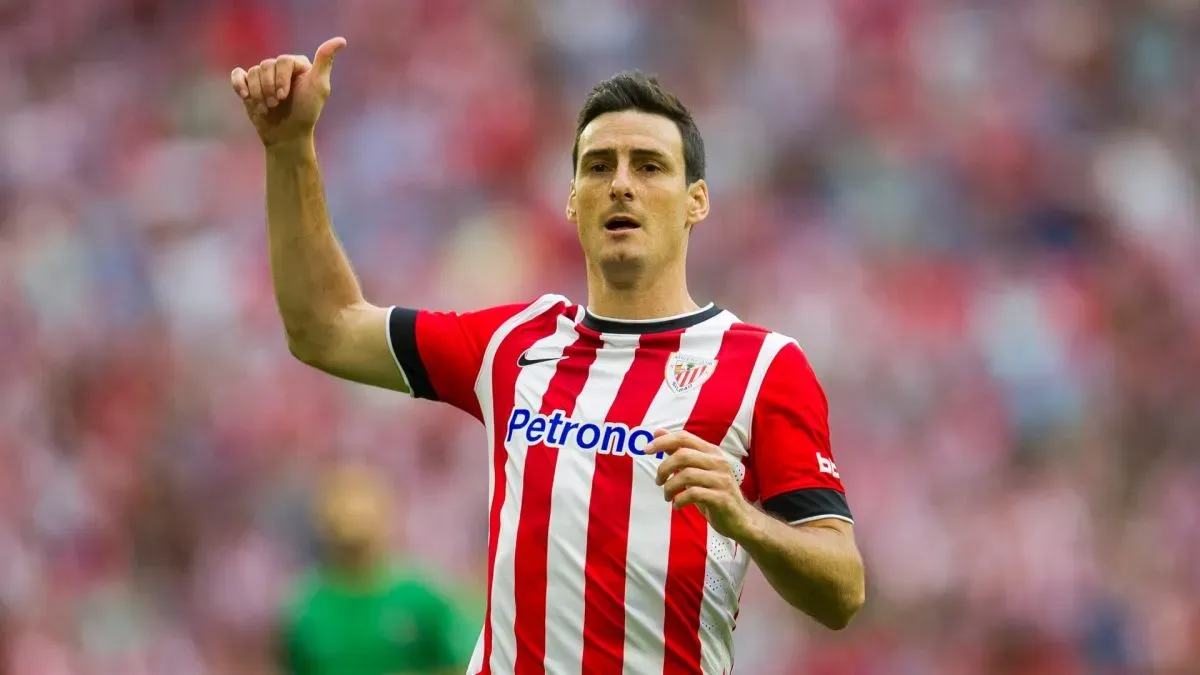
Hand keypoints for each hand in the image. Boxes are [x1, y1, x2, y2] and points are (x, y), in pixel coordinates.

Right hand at [230, 37, 345, 147]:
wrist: (287, 135)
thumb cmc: (306, 112)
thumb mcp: (319, 87)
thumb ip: (325, 62)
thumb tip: (341, 40)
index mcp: (297, 64)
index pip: (283, 60)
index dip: (281, 79)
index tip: (284, 96)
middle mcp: (281, 66)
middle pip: (266, 65)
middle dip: (269, 88)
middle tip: (276, 104)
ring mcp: (264, 75)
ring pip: (253, 72)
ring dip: (258, 94)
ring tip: (267, 108)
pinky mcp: (250, 84)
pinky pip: (238, 74)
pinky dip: (239, 84)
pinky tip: (245, 96)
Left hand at [649, 429, 755, 539]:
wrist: (739, 518)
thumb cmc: (713, 492)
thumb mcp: (696, 470)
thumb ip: (679, 452)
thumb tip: (657, 433)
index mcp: (712, 452)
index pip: (684, 437)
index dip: (663, 441)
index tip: (646, 450)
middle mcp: (718, 462)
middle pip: (683, 455)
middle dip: (664, 468)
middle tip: (658, 481)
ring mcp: (721, 480)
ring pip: (686, 474)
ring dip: (670, 487)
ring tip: (668, 496)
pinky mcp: (722, 498)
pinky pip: (694, 494)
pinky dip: (679, 500)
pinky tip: (677, 505)